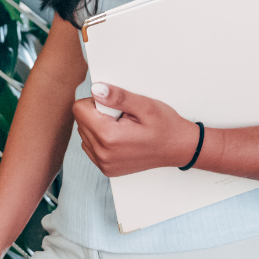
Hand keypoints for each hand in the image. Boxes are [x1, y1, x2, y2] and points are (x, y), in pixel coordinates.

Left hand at [72, 83, 205, 176]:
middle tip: (123, 117)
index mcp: (109, 137)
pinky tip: (121, 138)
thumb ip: (118, 97)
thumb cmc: (165, 126)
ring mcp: (104, 164)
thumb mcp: (145, 106)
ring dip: (98, 126)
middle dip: (97, 114)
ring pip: (84, 134)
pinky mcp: (106, 169)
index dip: (96, 101)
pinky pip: (91, 147)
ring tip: (123, 128)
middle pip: (80, 121)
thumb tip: (96, 89)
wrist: (179, 148)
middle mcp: (102, 154)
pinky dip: (101, 139)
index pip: (79, 109)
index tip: (115, 106)